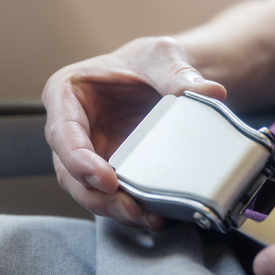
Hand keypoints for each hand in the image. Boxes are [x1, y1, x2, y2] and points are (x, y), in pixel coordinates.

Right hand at [42, 36, 225, 227]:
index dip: (79, 159)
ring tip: (147, 217)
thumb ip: (178, 74)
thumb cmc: (146, 62)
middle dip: (97, 195)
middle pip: (70, 171)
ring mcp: (88, 155)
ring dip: (114, 208)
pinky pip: (112, 196)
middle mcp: (70, 129)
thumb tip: (210, 93)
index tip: (106, 179)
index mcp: (66, 93)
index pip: (63, 131)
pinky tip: (155, 215)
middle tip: (129, 207)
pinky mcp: (108, 173)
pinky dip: (131, 208)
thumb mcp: (161, 56)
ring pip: (88, 191)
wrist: (160, 79)